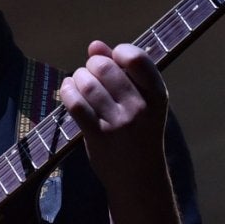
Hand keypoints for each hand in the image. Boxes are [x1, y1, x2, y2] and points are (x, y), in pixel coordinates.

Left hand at [60, 40, 167, 193]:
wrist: (139, 178)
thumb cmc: (139, 134)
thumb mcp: (142, 103)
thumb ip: (122, 72)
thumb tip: (95, 45)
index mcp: (157, 96)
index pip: (137, 58)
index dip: (118, 52)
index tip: (112, 60)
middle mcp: (140, 108)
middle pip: (105, 68)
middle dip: (92, 65)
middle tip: (90, 73)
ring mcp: (119, 123)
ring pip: (88, 84)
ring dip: (78, 78)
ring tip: (79, 83)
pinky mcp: (99, 136)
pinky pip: (76, 104)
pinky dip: (67, 92)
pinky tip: (68, 90)